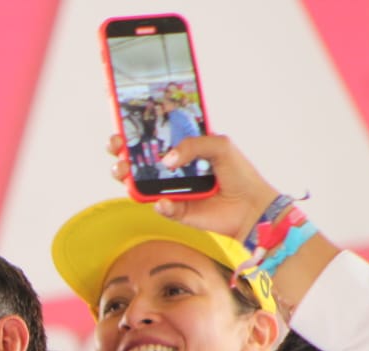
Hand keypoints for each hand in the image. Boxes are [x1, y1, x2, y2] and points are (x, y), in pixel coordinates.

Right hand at [108, 133, 280, 241]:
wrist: (251, 207)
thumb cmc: (239, 173)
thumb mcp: (220, 145)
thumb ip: (193, 144)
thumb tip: (166, 160)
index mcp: (181, 148)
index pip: (153, 137)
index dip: (134, 130)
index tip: (121, 123)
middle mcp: (171, 169)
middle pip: (136, 158)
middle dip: (120, 151)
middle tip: (117, 147)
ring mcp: (169, 190)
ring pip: (137, 183)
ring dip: (124, 176)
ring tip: (124, 170)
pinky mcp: (174, 210)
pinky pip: (159, 207)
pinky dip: (160, 204)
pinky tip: (164, 201)